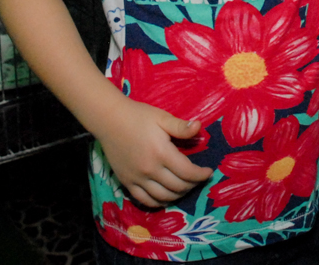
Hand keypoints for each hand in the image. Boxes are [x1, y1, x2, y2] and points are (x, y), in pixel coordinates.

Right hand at [95, 100, 213, 207]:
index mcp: (161, 153)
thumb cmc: (138, 116)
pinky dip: (159, 202)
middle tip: (198, 179)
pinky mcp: (127, 182)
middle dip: (193, 185)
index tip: (209, 172)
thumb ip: (181, 127)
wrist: (110, 120)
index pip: (188, 172)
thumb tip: (199, 127)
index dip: (201, 175)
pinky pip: (145, 200)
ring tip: (185, 187)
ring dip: (178, 195)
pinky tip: (166, 197)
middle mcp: (150, 170)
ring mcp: (137, 178)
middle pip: (178, 187)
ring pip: (163, 197)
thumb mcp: (162, 117)